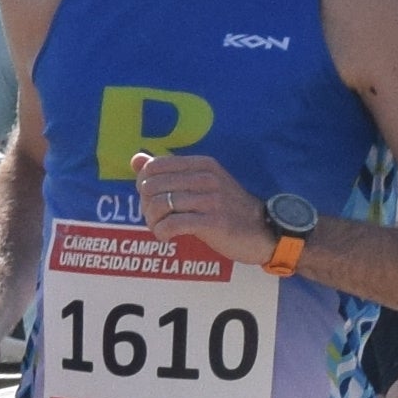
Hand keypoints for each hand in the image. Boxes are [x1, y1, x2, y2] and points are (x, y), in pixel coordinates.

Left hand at [130, 147, 259, 264]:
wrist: (261, 230)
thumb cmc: (226, 208)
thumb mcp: (200, 183)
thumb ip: (168, 171)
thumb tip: (136, 160)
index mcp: (201, 164)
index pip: (155, 166)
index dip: (144, 184)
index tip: (152, 199)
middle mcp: (206, 177)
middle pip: (152, 186)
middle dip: (146, 206)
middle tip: (156, 218)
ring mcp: (210, 199)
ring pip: (159, 205)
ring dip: (153, 222)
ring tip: (161, 228)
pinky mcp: (213, 221)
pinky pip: (172, 225)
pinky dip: (162, 233)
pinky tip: (167, 237)